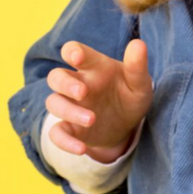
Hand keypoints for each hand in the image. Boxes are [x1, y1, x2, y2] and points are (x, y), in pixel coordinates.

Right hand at [45, 38, 152, 162]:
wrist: (127, 126)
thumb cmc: (130, 96)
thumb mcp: (139, 84)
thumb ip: (137, 66)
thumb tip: (138, 44)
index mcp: (92, 67)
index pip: (73, 51)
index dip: (71, 52)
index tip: (76, 57)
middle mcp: (76, 85)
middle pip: (56, 77)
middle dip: (65, 84)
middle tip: (83, 93)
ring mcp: (70, 106)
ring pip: (53, 103)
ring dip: (68, 111)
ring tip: (91, 119)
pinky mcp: (70, 128)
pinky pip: (56, 133)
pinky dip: (64, 141)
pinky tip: (81, 149)